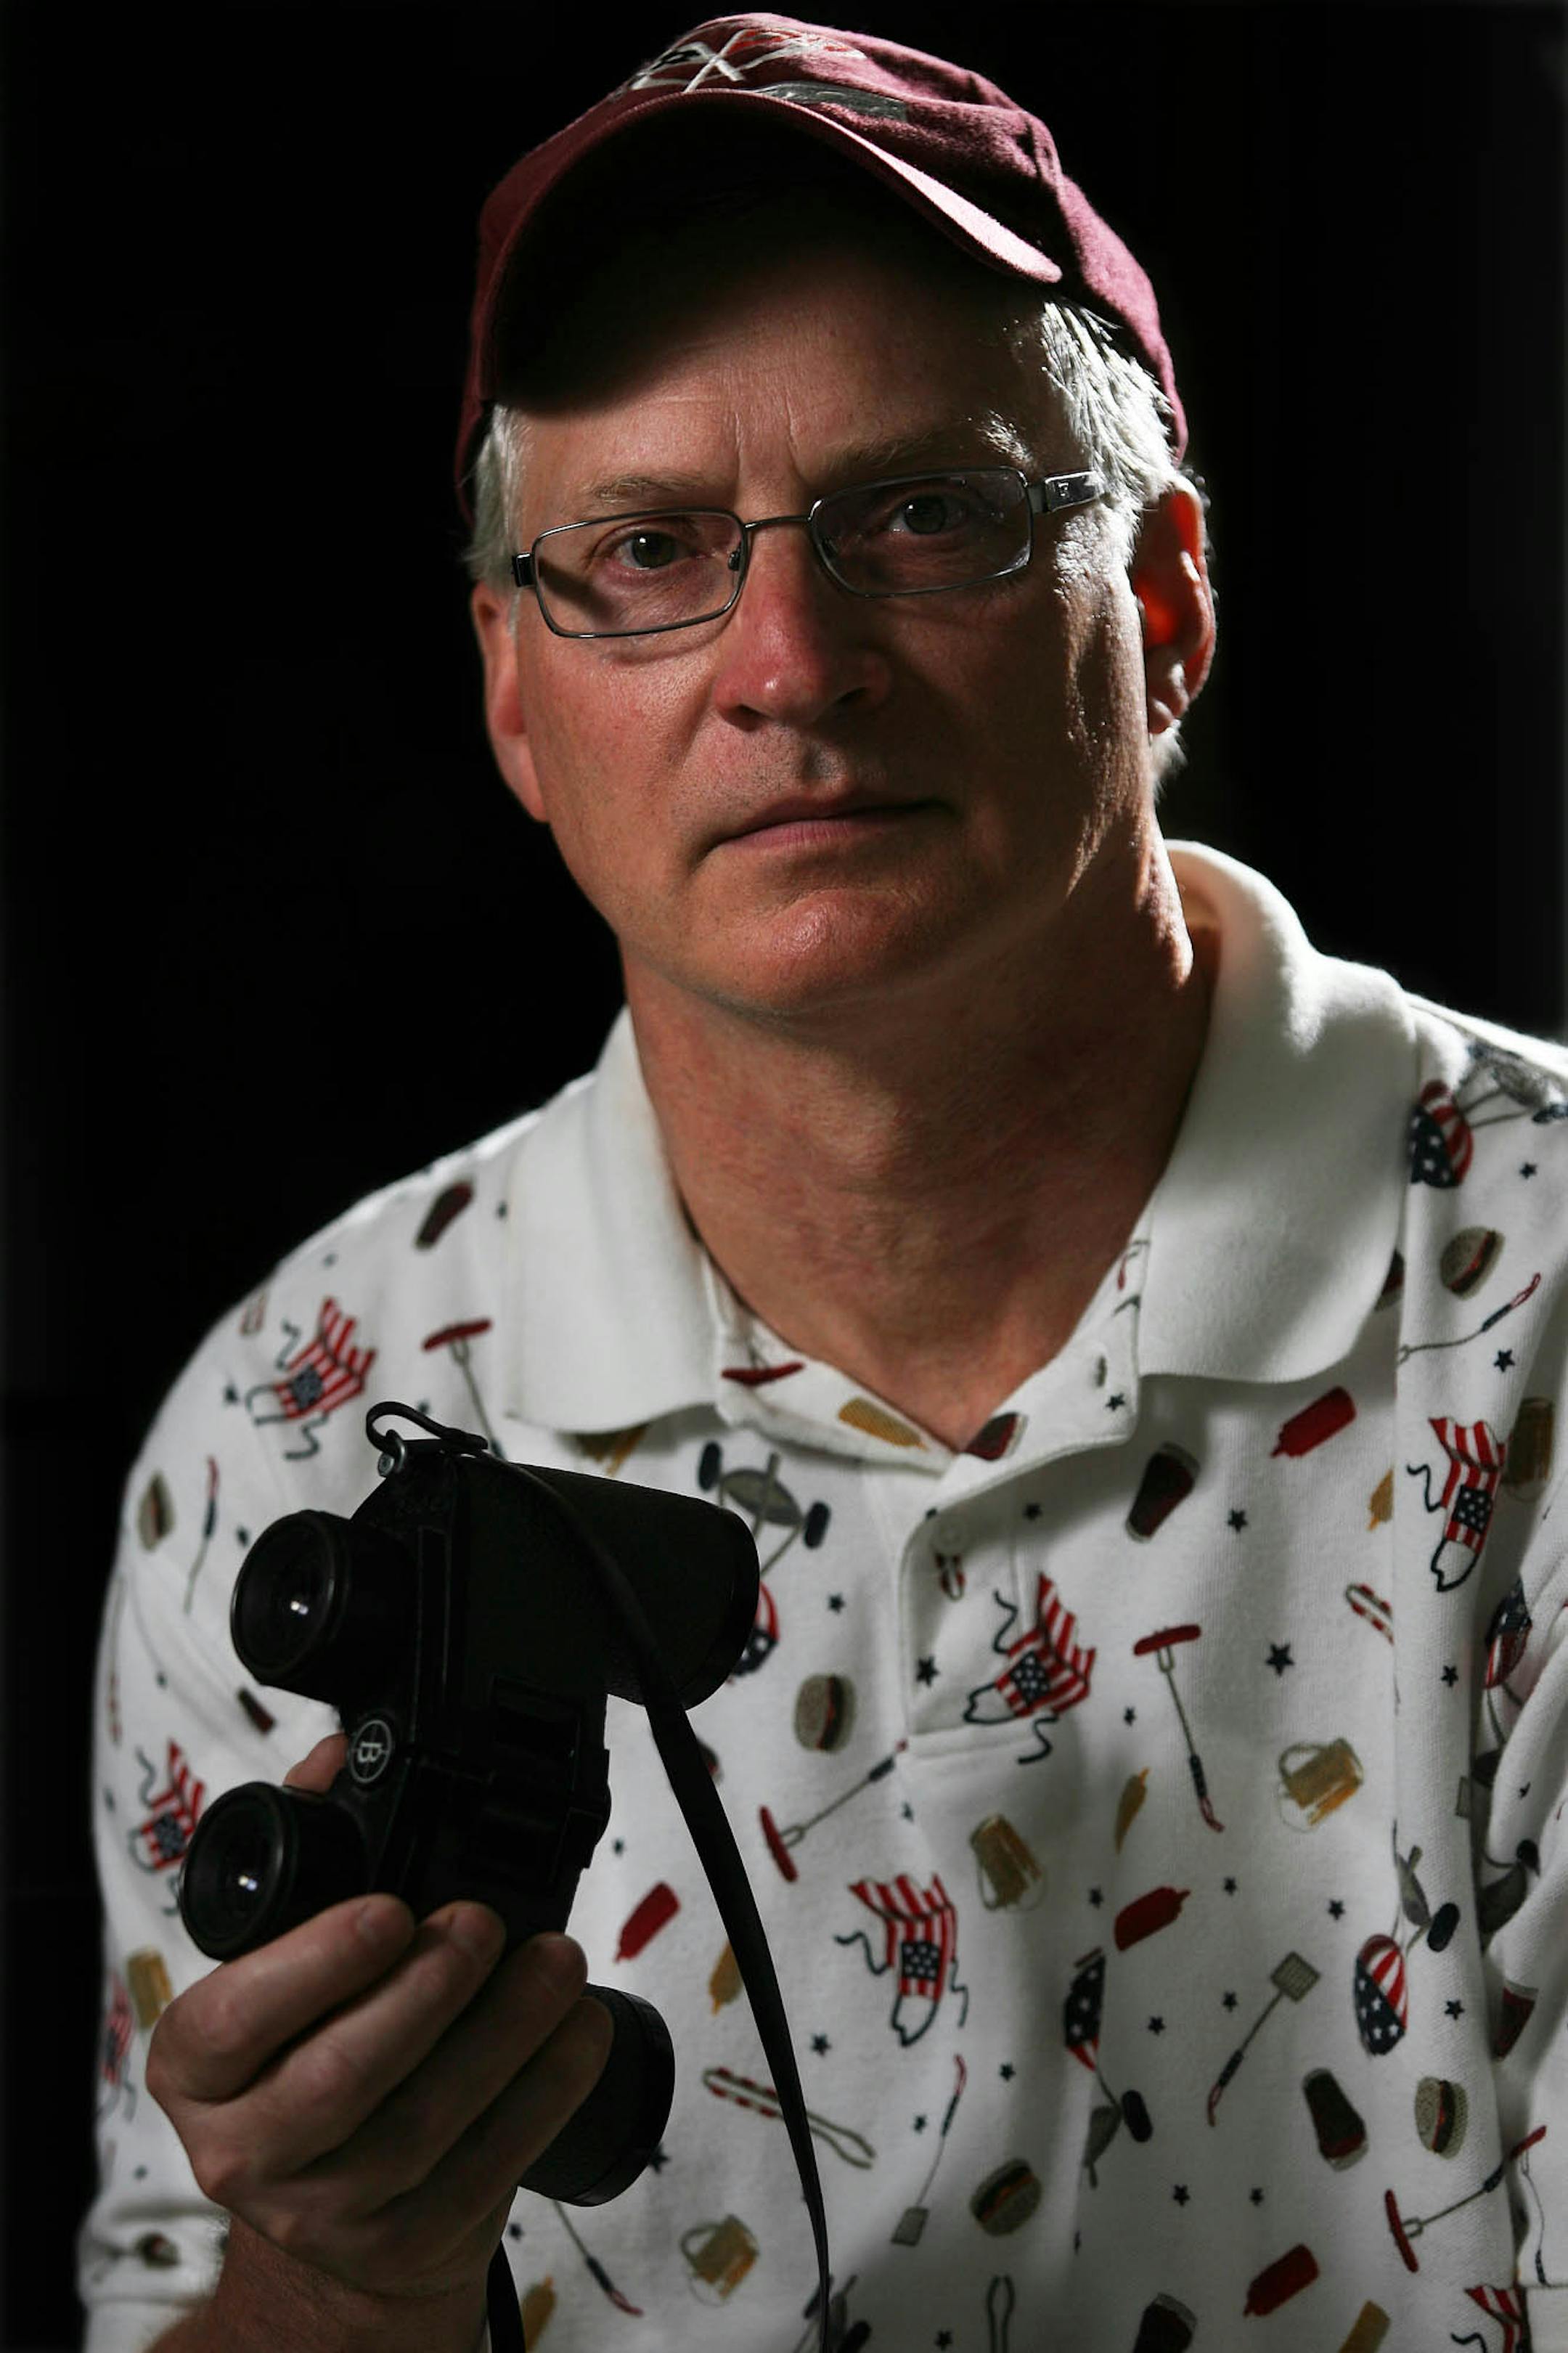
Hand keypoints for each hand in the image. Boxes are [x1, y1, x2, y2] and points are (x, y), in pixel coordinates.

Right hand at [148, 1733, 612, 2323]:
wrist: (334, 2224)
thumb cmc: (306, 2058)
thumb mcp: (276, 1970)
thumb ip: (306, 1857)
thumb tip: (332, 1755)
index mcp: (198, 2067)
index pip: (234, 2018)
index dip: (316, 1963)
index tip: (390, 1908)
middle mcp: (245, 2148)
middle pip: (340, 2075)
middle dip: (428, 1988)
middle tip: (484, 1921)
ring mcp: (327, 2211)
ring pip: (425, 2122)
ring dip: (507, 2030)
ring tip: (557, 1960)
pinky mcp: (410, 2244)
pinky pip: (490, 2165)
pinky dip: (547, 2090)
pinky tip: (579, 2028)